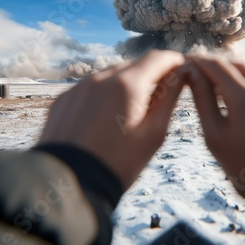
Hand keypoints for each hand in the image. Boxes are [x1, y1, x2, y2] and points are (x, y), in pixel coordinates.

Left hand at [39, 50, 185, 188]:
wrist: (69, 186)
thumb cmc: (118, 164)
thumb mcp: (154, 134)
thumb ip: (169, 99)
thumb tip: (180, 77)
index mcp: (127, 85)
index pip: (157, 58)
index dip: (173, 61)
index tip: (181, 68)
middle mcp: (100, 78)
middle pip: (133, 65)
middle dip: (150, 74)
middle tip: (161, 94)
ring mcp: (78, 88)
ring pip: (110, 75)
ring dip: (126, 84)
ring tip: (131, 111)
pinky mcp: (63, 100)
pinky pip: (90, 88)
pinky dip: (103, 95)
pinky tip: (105, 118)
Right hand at [187, 56, 244, 198]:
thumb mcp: (216, 137)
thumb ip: (202, 101)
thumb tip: (192, 75)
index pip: (216, 66)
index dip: (200, 61)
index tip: (189, 62)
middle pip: (238, 66)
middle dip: (219, 68)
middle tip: (205, 76)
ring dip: (242, 76)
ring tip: (229, 90)